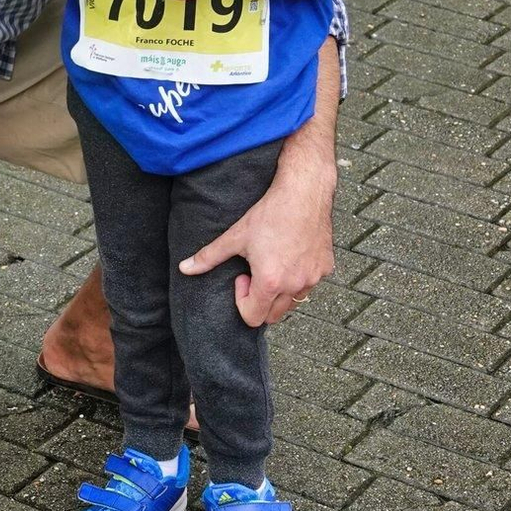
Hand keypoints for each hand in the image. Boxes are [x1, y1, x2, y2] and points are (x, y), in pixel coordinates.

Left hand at [178, 143, 336, 326]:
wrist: (304, 192)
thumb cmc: (270, 213)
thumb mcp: (235, 236)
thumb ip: (208, 257)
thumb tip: (184, 269)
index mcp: (271, 282)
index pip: (253, 318)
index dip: (242, 300)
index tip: (242, 276)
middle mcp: (296, 285)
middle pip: (273, 315)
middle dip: (260, 299)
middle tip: (255, 270)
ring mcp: (314, 278)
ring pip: (294, 301)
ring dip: (280, 291)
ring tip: (272, 262)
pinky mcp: (326, 268)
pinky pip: (310, 284)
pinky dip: (299, 277)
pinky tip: (291, 253)